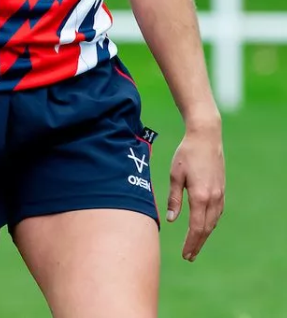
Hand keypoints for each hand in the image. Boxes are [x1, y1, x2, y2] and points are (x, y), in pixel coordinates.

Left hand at [166, 120, 224, 261]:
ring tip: (195, 244)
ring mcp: (220, 194)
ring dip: (204, 234)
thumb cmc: (187, 153)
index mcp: (200, 196)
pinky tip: (205, 225)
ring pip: (213, 221)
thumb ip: (174, 198)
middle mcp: (213, 198)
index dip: (191, 243)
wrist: (206, 137)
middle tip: (189, 256)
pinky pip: (217, 212)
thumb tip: (170, 219)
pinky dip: (210, 223)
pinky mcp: (222, 189)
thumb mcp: (175, 175)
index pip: (196, 227)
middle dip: (197, 243)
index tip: (185, 254)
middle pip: (206, 228)